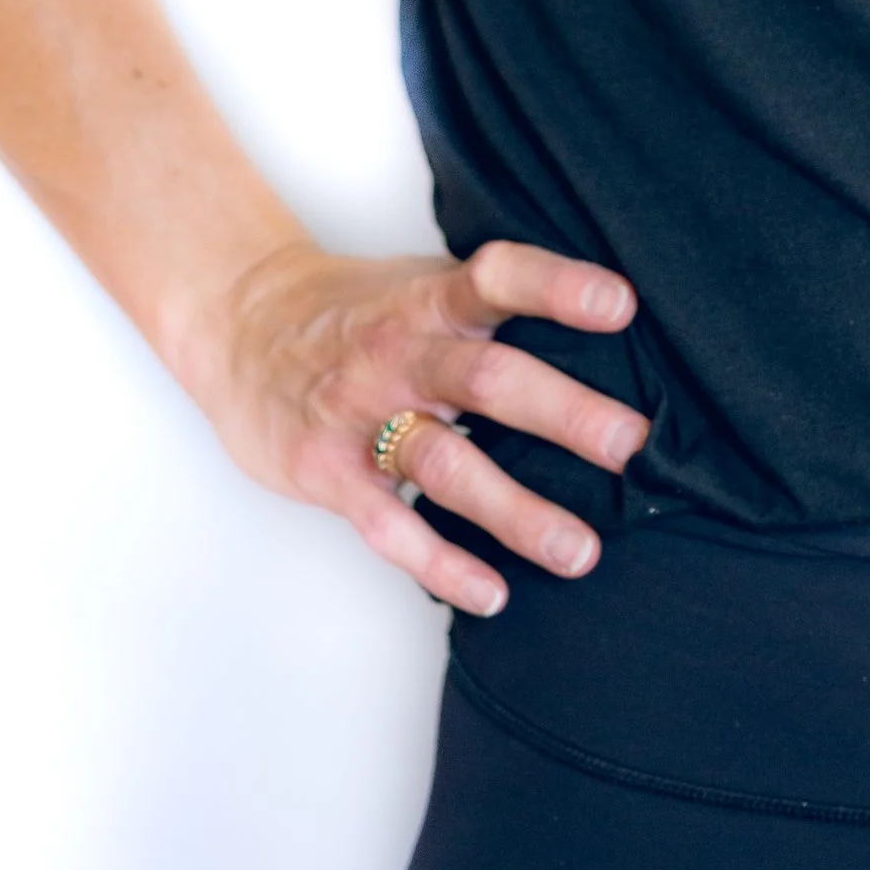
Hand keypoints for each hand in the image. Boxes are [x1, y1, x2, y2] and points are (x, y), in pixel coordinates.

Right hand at [183, 239, 651, 617]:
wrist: (240, 324)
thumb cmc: (356, 312)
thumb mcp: (421, 284)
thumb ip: (494, 304)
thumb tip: (616, 323)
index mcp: (432, 298)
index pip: (499, 277)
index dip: (559, 288)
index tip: (621, 307)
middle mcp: (401, 353)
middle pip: (488, 379)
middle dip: (563, 413)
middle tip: (629, 445)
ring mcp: (361, 413)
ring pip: (448, 465)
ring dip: (517, 511)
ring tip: (581, 551)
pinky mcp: (327, 472)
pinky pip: (389, 526)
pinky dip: (442, 563)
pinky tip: (492, 591)